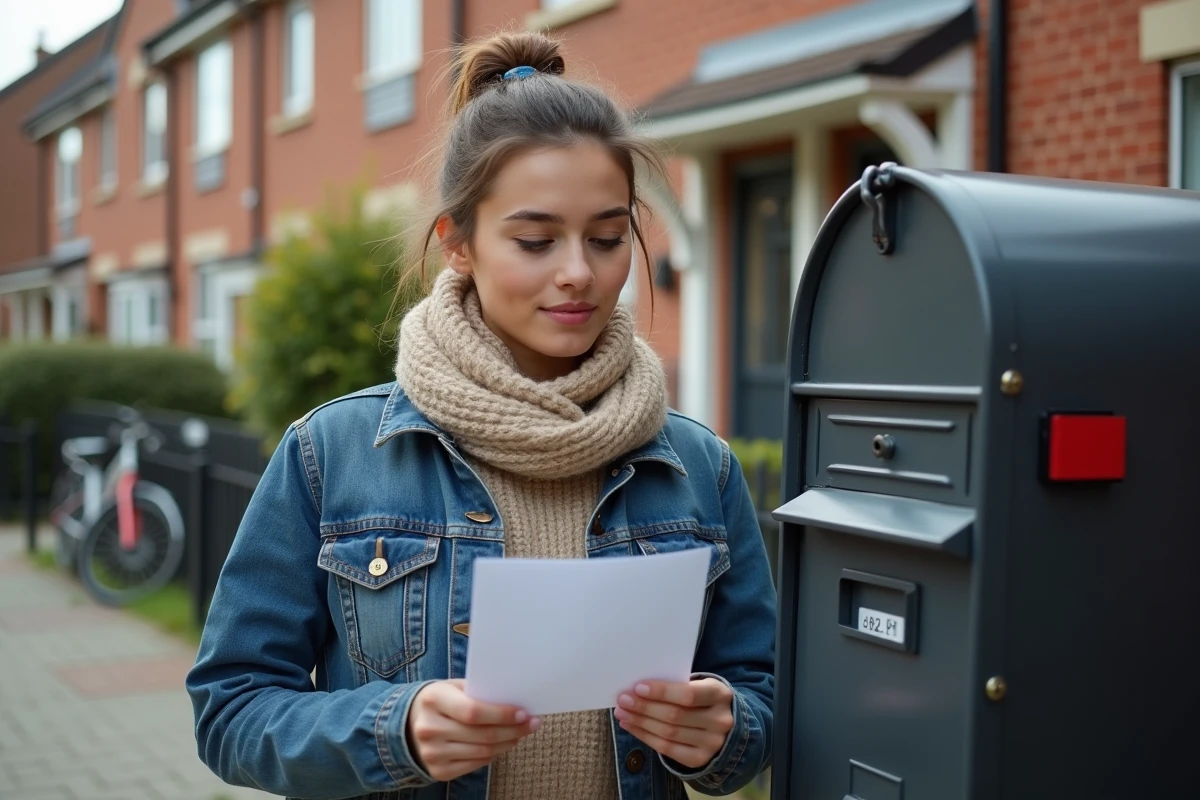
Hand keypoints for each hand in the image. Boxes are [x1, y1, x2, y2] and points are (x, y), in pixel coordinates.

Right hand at [406, 680, 540, 781]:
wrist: (409, 725)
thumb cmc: (441, 701)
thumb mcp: (453, 687)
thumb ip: (478, 692)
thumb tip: (514, 702)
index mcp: (433, 700)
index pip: (473, 712)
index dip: (501, 714)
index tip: (523, 713)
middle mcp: (429, 728)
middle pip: (481, 734)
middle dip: (513, 730)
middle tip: (532, 724)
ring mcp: (432, 753)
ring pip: (482, 751)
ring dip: (507, 743)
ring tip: (520, 733)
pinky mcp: (438, 771)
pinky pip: (476, 764)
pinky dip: (494, 754)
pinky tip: (503, 745)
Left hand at [613, 678, 734, 769]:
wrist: (726, 726)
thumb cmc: (703, 699)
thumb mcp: (699, 685)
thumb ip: (677, 685)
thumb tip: (638, 689)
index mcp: (720, 695)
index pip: (688, 695)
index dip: (662, 692)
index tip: (638, 687)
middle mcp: (720, 721)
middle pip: (675, 716)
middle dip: (644, 707)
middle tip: (623, 700)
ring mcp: (712, 743)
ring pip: (669, 733)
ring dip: (640, 722)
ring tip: (622, 713)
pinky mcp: (700, 759)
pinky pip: (667, 749)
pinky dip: (645, 737)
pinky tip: (631, 726)